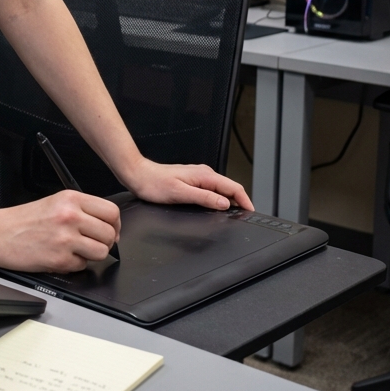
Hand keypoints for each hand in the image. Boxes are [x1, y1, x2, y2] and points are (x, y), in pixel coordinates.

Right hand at [0, 191, 120, 272]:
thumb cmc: (22, 220)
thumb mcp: (54, 203)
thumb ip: (81, 210)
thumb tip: (108, 226)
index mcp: (70, 199)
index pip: (111, 212)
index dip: (114, 225)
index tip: (110, 230)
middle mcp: (70, 216)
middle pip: (110, 233)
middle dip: (104, 242)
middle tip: (91, 243)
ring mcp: (65, 238)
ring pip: (101, 251)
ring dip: (92, 255)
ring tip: (76, 250)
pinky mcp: (59, 258)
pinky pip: (82, 266)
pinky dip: (74, 265)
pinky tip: (60, 256)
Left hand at [124, 158, 253, 211]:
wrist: (138, 175)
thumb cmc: (154, 184)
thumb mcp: (180, 193)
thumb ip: (204, 198)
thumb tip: (224, 203)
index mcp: (204, 175)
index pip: (233, 187)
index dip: (245, 200)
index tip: (251, 212)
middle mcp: (203, 174)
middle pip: (230, 188)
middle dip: (240, 201)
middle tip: (245, 217)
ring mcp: (198, 177)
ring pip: (221, 189)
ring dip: (230, 201)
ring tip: (235, 214)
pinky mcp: (192, 181)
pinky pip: (212, 190)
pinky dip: (218, 199)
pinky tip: (217, 207)